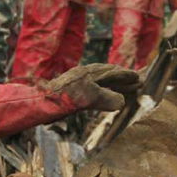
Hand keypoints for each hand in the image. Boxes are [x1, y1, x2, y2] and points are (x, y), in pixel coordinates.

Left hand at [0, 65, 140, 134]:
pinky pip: (93, 88)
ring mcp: (78, 82)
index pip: (114, 73)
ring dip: (115, 84)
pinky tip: (102, 96)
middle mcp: (85, 74)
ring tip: (125, 88)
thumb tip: (122, 101)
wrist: (36, 103)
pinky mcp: (71, 91)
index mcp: (91, 73)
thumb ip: (105, 98)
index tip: (140, 79)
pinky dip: (104, 90)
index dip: (128, 77)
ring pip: (101, 81)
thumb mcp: (87, 99)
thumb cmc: (60, 99)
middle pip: (109, 75)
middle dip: (124, 79)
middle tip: (138, 82)